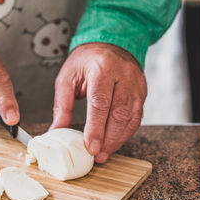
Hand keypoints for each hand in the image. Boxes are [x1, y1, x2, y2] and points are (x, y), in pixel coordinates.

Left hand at [50, 43, 146, 162]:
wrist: (110, 44)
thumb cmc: (86, 60)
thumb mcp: (67, 77)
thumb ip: (62, 105)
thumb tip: (57, 130)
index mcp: (101, 68)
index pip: (100, 103)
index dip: (96, 128)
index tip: (91, 146)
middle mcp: (122, 75)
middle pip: (118, 113)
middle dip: (108, 139)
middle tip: (97, 155)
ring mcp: (135, 83)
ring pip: (131, 118)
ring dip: (118, 139)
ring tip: (105, 153)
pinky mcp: (142, 91)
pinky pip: (137, 116)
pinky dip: (126, 132)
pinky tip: (116, 141)